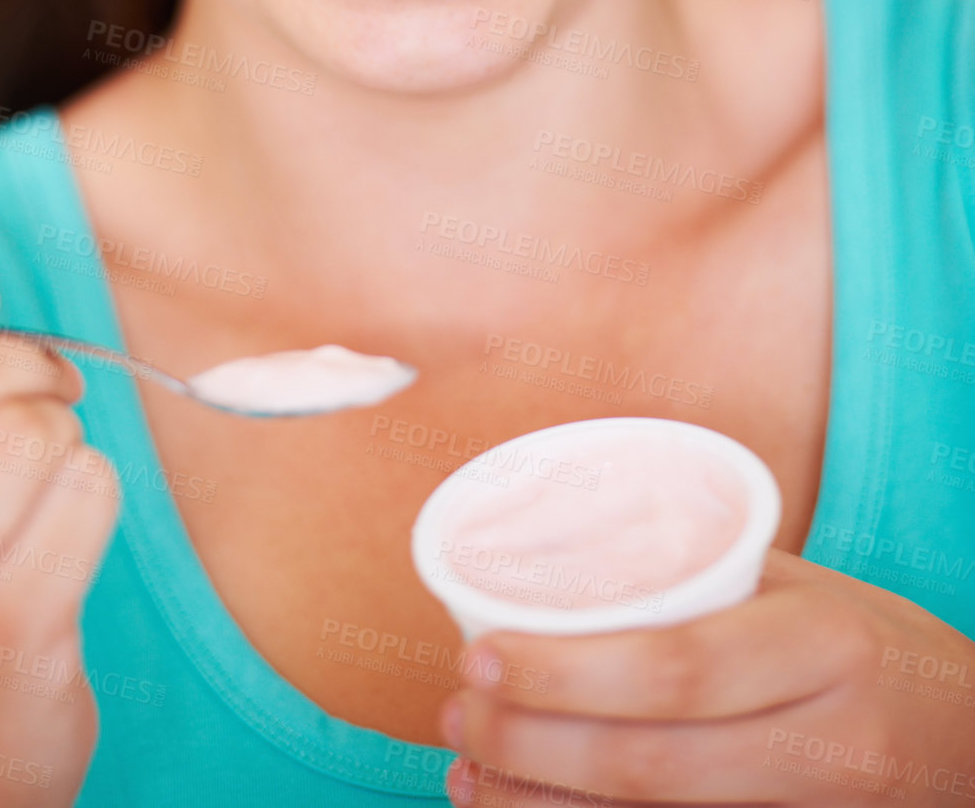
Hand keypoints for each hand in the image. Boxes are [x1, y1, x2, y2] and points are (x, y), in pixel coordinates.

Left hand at [439, 549, 974, 804]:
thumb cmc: (876, 647)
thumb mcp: (808, 590)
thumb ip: (703, 582)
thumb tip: (564, 558)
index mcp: (823, 644)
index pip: (677, 668)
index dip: (566, 671)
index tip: (481, 653)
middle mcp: (825, 742)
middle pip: (650, 763)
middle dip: (531, 746)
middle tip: (457, 713)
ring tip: (466, 773)